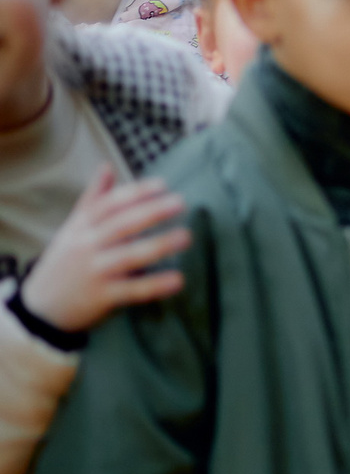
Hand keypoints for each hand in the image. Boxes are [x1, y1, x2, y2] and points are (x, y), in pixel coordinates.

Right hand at [16, 172, 186, 334]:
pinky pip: (132, 290)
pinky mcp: (101, 297)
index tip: (163, 184)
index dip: (135, 192)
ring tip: (186, 236)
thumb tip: (107, 166)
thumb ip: (94, 200)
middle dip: (151, 212)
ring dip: (159, 245)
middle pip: (121, 225)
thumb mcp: (73, 228)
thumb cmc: (65, 261)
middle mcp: (87, 246)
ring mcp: (94, 272)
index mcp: (82, 227)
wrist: (39, 307)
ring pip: (129, 256)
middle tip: (180, 203)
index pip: (109, 204)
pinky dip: (155, 285)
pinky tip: (178, 279)